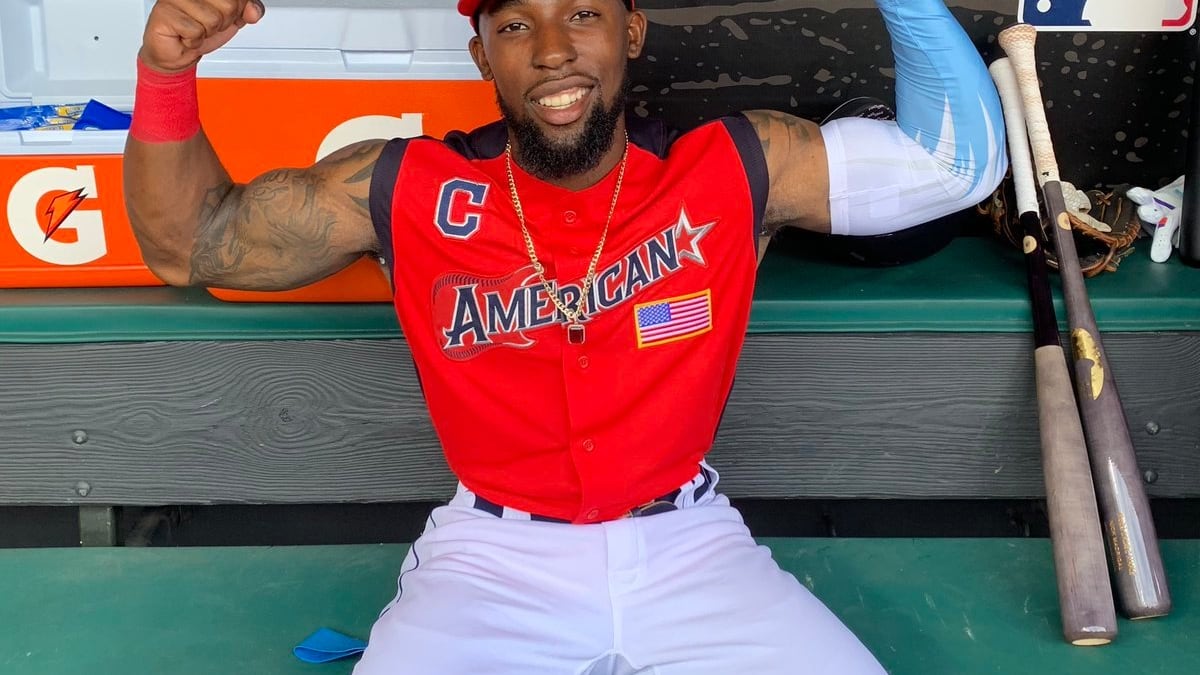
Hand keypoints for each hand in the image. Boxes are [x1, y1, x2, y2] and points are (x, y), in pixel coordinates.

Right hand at [141, 0, 264, 72]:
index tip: (226, 15)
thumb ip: (248, 9)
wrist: (177, 52)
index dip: (238, 10)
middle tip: (208, 25)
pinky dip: (194, 40)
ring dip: (208, 32)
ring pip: (213, 20)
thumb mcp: (232, 18)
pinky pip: (196, 31)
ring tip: (196, 30)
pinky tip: (185, 35)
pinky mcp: (164, 13)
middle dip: (224, 22)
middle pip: (229, 6)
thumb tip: (253, 11)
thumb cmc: (200, 30)